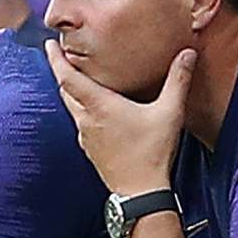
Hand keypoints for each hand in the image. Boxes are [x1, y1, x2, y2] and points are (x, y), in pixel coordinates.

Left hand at [46, 43, 191, 197]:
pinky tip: (94, 109)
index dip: (56, 59)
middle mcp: (86, 119)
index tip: (50, 44)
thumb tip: (188, 53)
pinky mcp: (90, 149)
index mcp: (99, 106)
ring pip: (71, 107)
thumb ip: (178, 81)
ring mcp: (85, 136)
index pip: (67, 77)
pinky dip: (80, 109)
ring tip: (78, 77)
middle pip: (64, 90)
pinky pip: (79, 123)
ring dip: (70, 91)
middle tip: (63, 55)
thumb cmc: (152, 152)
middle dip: (61, 70)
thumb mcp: (169, 112)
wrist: (140, 193)